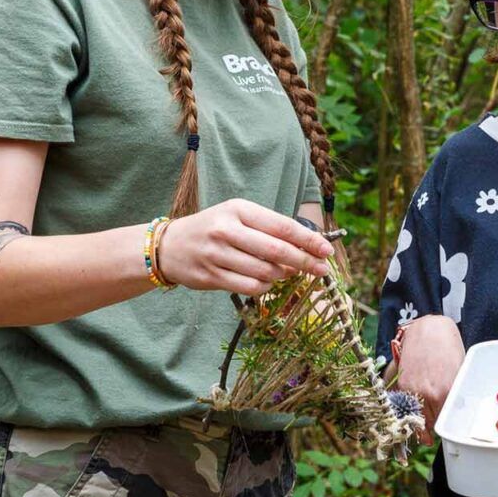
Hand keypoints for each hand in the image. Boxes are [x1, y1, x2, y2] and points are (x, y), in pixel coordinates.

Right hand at [154, 199, 331, 294]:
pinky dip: (265, 287)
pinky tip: (268, 282)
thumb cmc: (214, 228)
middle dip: (304, 262)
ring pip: (264, 272)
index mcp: (239, 209)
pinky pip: (249, 287)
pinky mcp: (210, 276)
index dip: (309, 240)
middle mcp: (227, 230)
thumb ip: (268, 228)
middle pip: (276, 250)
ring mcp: (217, 254)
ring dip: (283, 276)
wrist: (170, 245)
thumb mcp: (238, 216)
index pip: (282, 226)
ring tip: (288, 273)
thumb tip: (307, 245)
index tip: (327, 250)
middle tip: (321, 269)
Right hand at [395, 315, 464, 443]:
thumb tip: (450, 412)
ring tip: (420, 425)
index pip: (442, 423)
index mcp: (446, 392)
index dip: (441, 429)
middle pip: (427, 425)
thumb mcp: (457, 373)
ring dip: (417, 422)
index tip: (440, 433)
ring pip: (414, 418)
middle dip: (429, 429)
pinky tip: (412, 410)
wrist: (429, 329)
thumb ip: (452, 395)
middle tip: (430, 434)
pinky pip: (404, 405)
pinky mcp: (402, 383)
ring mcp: (413, 390)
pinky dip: (407, 410)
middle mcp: (428, 394)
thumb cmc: (447, 348)